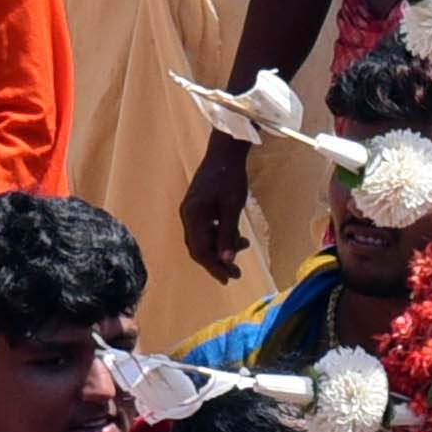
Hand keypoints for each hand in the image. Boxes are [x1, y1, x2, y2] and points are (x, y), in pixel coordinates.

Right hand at [182, 135, 252, 282]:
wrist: (224, 152)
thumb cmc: (230, 177)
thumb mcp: (232, 208)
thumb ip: (228, 234)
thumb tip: (225, 261)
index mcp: (193, 216)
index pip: (199, 250)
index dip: (213, 267)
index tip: (228, 278)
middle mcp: (188, 215)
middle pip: (199, 247)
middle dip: (217, 261)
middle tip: (236, 273)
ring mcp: (192, 210)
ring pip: (204, 238)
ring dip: (221, 247)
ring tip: (244, 245)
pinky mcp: (198, 206)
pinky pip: (207, 229)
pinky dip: (220, 235)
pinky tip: (237, 235)